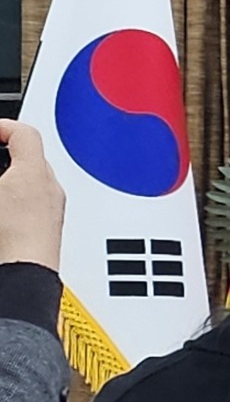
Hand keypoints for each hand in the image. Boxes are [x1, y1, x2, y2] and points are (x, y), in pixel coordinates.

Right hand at [0, 120, 66, 271]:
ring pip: (31, 181)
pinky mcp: (49, 227)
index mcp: (35, 172)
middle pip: (28, 156)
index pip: (24, 132)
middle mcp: (51, 188)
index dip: (2, 127)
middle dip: (4, 156)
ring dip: (11, 179)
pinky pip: (35, 201)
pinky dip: (18, 198)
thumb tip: (2, 150)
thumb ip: (1, 166)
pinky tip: (7, 211)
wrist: (25, 273)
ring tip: (3, 191)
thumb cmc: (11, 237)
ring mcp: (53, 208)